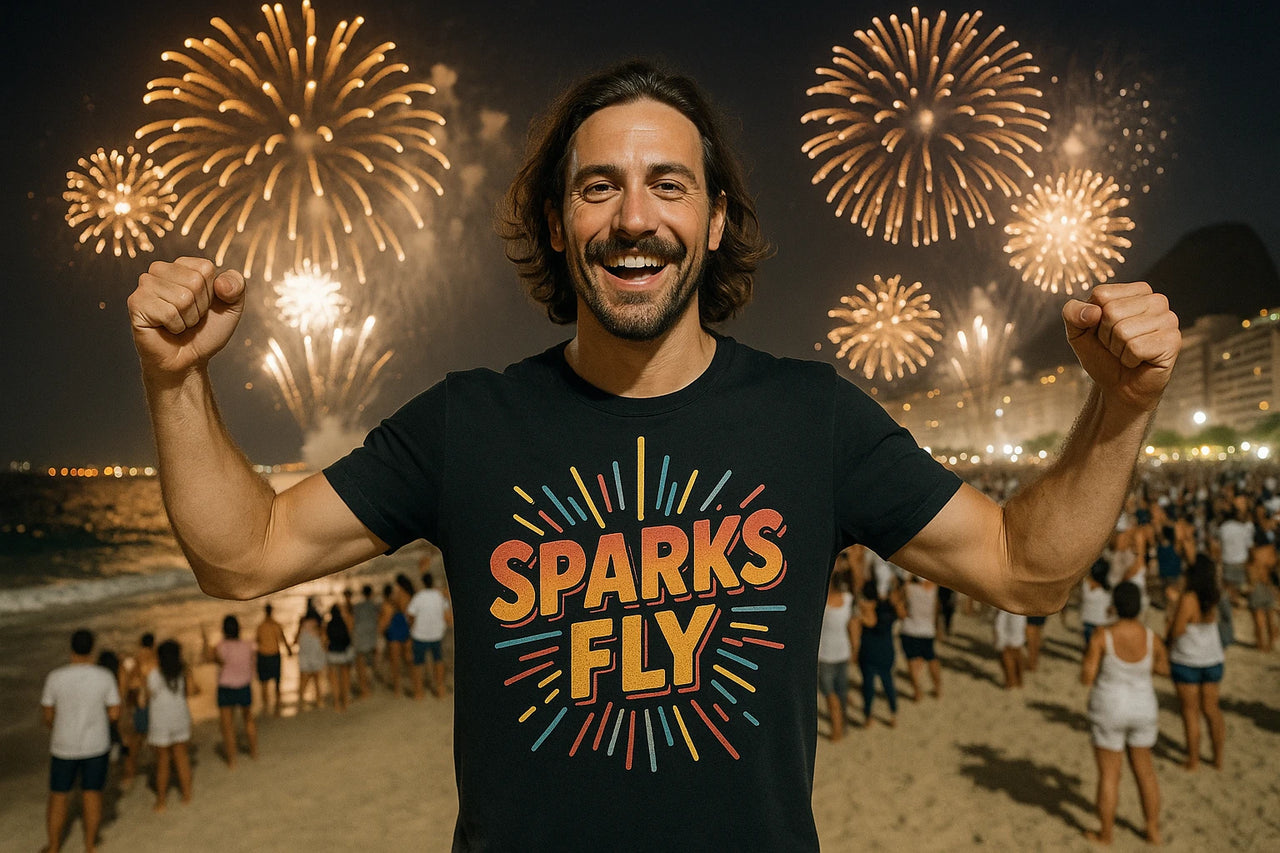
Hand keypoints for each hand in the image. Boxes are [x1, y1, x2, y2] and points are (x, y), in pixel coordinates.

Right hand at [127, 257, 245, 378]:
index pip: (205, 268)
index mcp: (182, 265)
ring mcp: (145, 285)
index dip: (212, 293)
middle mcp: (159, 270)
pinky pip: (168, 312)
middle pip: (195, 281)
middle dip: (200, 307)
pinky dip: (175, 326)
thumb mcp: (232, 307)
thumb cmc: (206, 332)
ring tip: (179, 324)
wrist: (188, 361)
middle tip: (190, 319)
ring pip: (182, 297)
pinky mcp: (136, 303)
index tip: (203, 306)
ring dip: (188, 318)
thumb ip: (237, 285)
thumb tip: (221, 282)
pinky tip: (167, 329)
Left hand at [1063, 282, 1180, 414]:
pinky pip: (1135, 347)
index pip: (1101, 294)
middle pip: (1112, 311)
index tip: (1104, 331)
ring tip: (1127, 353)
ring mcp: (1169, 319)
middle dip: (1106, 335)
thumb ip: (1072, 312)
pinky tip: (1138, 361)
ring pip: (1123, 330)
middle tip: (1117, 346)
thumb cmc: (1102, 355)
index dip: (1093, 318)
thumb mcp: (1077, 331)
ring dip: (1117, 349)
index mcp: (1137, 291)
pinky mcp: (1173, 341)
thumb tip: (1092, 312)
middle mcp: (1157, 300)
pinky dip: (1129, 359)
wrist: (1119, 386)